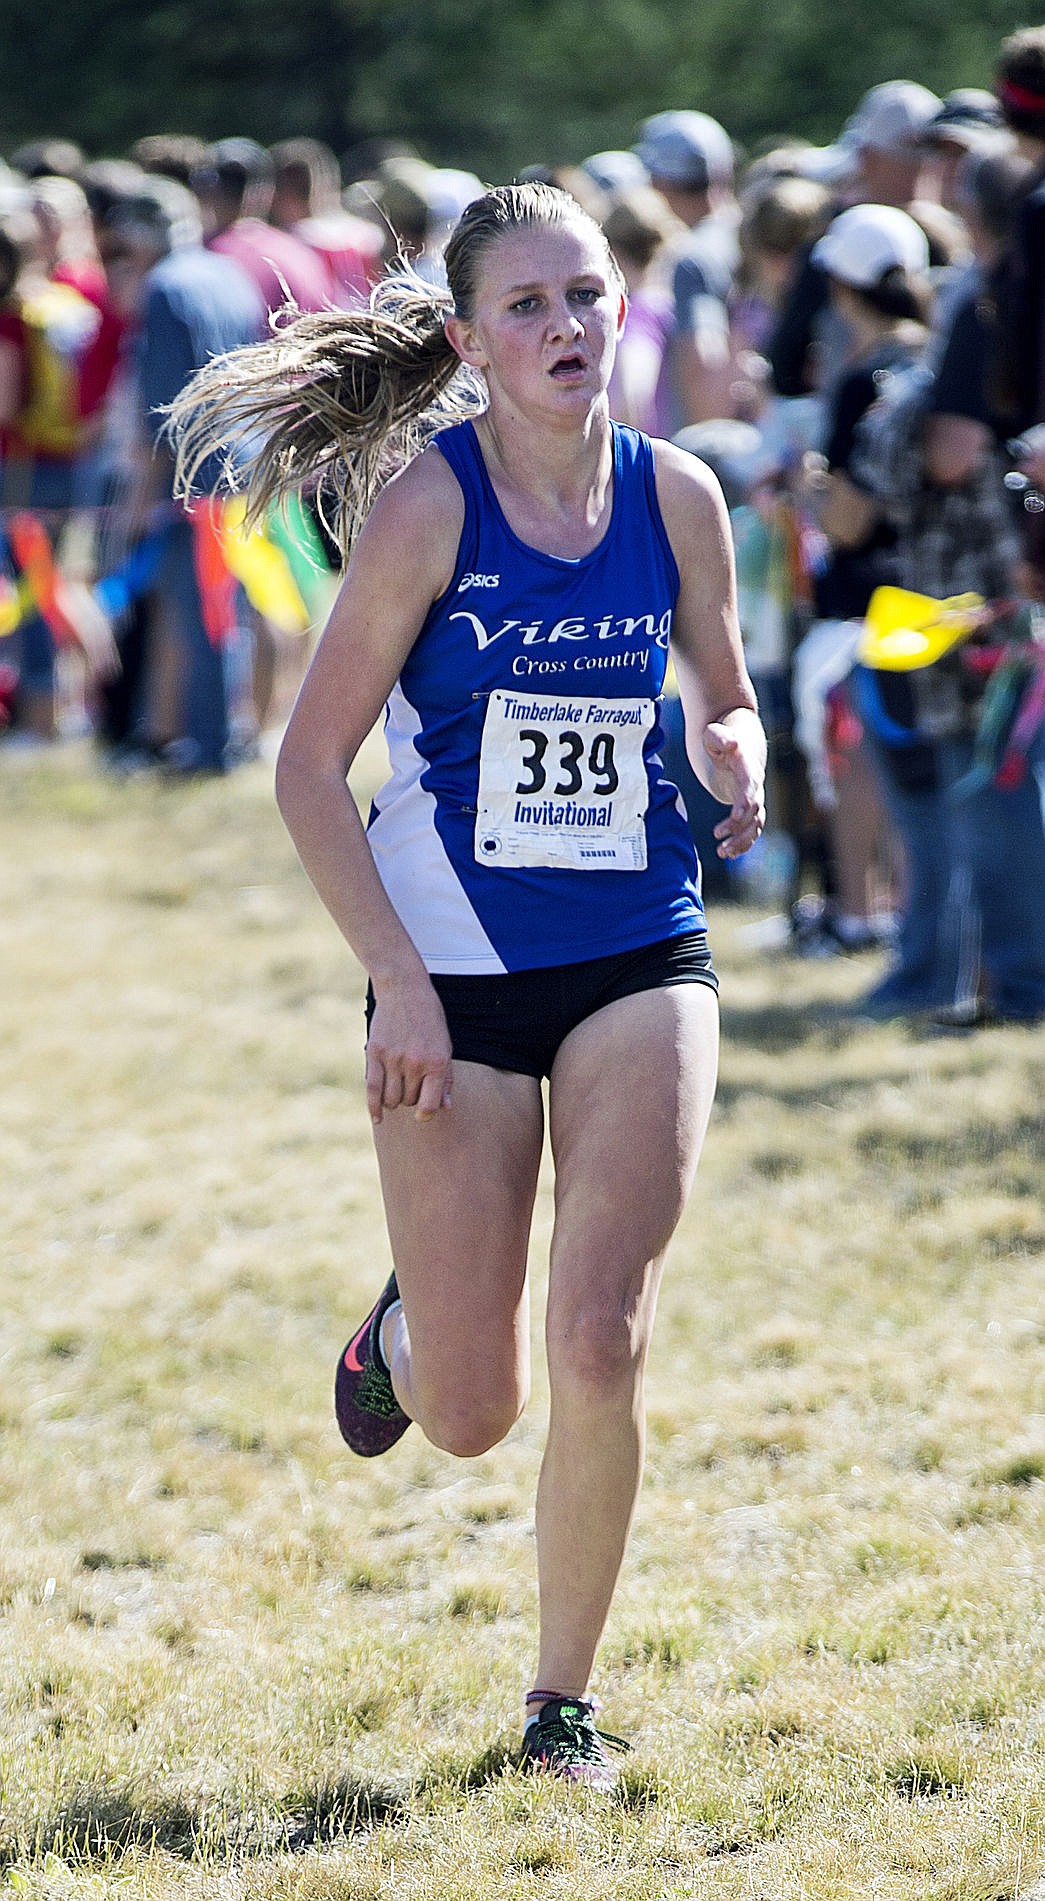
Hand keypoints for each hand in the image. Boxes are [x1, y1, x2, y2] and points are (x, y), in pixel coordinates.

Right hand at [365, 974, 452, 1124]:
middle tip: (411, 1082)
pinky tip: (378, 1117)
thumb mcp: (445, 1045)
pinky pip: (372, 1089)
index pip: (429, 1105)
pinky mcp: (375, 1054)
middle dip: (410, 1098)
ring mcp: (393, 1059)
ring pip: (391, 1098)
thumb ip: (445, 1078)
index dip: (425, 1114)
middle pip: (409, 1101)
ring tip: (398, 1087)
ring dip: (394, 1100)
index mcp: (437, 1062)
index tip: (422, 1113)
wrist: (404, 990)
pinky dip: (374, 1107)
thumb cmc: (429, 1020)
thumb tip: (445, 1107)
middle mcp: (415, 1063)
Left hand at [704, 718, 766, 858]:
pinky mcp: (747, 806)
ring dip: (741, 840)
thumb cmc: (720, 735)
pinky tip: (728, 853)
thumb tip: (731, 742)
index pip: (751, 787)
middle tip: (718, 838)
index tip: (735, 817)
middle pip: (754, 810)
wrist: (734, 739)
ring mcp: (753, 796)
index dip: (745, 802)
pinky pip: (750, 828)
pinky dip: (742, 841)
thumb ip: (721, 737)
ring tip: (722, 853)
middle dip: (739, 827)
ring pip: (754, 824)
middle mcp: (754, 785)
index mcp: (747, 767)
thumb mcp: (715, 732)